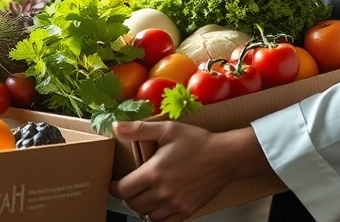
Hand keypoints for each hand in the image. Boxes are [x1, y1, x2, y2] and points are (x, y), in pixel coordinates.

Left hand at [109, 121, 234, 221]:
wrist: (225, 157)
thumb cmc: (198, 142)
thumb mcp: (167, 129)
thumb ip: (139, 129)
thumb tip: (117, 126)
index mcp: (154, 173)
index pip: (123, 190)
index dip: (114, 187)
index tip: (113, 182)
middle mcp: (163, 192)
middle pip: (133, 204)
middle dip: (127, 195)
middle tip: (129, 186)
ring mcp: (175, 204)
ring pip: (147, 215)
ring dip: (142, 206)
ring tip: (143, 194)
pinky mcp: (187, 210)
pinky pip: (164, 221)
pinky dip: (157, 216)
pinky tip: (158, 204)